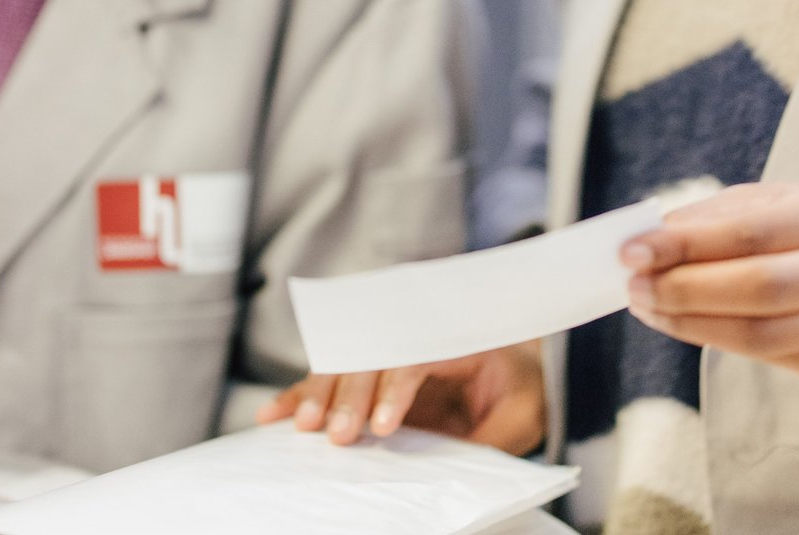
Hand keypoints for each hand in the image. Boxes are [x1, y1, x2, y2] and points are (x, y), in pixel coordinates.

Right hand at [255, 341, 545, 454]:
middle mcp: (415, 336)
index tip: (382, 427)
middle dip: (349, 393)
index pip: (416, 356)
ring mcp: (390, 352)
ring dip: (319, 392)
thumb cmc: (522, 386)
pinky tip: (274, 414)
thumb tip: (459, 462)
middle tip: (335, 434)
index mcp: (455, 338)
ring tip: (300, 426)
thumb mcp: (523, 413)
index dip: (395, 390)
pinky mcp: (373, 373)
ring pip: (344, 362)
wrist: (520, 362)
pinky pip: (333, 379)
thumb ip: (495, 435)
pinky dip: (303, 394)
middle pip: (372, 355)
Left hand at [623, 182, 798, 373]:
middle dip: (685, 288)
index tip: (631, 250)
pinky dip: (709, 337)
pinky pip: (760, 354)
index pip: (754, 232)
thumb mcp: (768, 202)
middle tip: (634, 284)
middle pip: (761, 287)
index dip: (687, 244)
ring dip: (689, 322)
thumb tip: (646, 240)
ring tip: (646, 304)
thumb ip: (711, 218)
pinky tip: (675, 320)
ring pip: (759, 333)